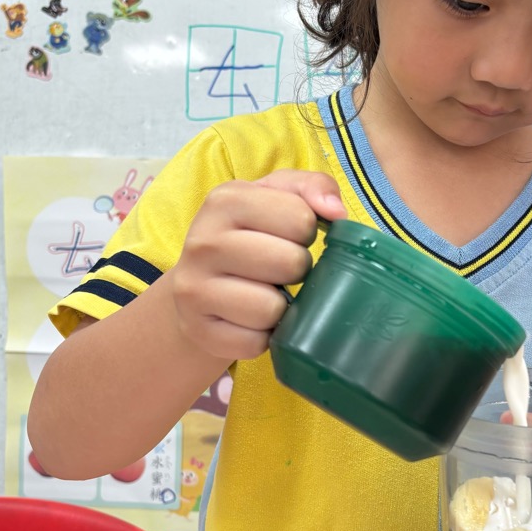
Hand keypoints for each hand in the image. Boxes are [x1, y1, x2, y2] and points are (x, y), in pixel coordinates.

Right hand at [167, 170, 345, 361]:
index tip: (288, 236)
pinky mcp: (200, 331)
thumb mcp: (275, 199)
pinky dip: (264, 336)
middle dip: (297, 269)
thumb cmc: (249, 238)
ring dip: (281, 307)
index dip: (306, 231)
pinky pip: (256, 343)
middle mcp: (203, 242)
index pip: (300, 218)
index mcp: (225, 200)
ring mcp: (195, 289)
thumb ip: (312, 187)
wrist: (196, 289)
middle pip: (291, 263)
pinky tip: (250, 321)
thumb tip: (336, 212)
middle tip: (279, 270)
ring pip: (272, 308)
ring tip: (265, 294)